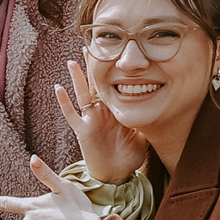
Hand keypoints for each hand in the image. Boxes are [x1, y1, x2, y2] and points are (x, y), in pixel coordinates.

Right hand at [59, 57, 147, 182]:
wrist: (118, 175)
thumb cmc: (129, 156)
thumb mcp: (144, 132)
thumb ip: (147, 117)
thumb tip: (160, 103)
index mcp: (115, 110)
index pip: (114, 85)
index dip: (112, 69)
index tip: (114, 51)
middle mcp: (102, 112)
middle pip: (96, 84)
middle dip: (93, 66)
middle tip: (90, 45)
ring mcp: (91, 120)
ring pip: (82, 94)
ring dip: (77, 78)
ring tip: (72, 62)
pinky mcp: (83, 131)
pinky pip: (72, 115)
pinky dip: (64, 102)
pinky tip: (58, 88)